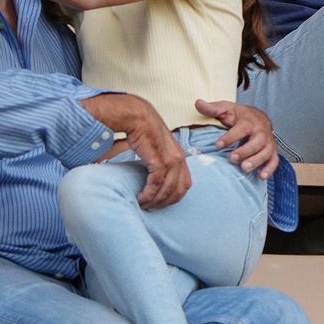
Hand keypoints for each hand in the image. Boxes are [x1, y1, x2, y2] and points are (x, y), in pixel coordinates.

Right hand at [80, 93, 189, 207]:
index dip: (174, 198)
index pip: (186, 185)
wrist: (138, 116)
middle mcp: (179, 160)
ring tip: (143, 204)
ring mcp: (170, 160)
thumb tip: (156, 177)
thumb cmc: (145, 132)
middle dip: (164, 202)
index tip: (160, 203)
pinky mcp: (158, 159)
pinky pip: (156, 183)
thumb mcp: (159, 148)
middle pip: (178, 191)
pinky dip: (149, 193)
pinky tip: (141, 197)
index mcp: (181, 158)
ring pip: (167, 189)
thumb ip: (161, 162)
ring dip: (155, 200)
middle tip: (151, 208)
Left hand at [199, 99, 279, 180]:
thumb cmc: (240, 115)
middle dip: (246, 151)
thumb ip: (213, 108)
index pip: (241, 129)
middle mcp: (261, 132)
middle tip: (232, 158)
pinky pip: (274, 160)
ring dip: (257, 161)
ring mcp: (268, 142)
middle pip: (257, 141)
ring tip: (244, 168)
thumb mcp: (226, 108)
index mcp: (249, 121)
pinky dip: (270, 169)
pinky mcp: (272, 151)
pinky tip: (261, 176)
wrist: (259, 117)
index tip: (217, 145)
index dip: (230, 137)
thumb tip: (198, 103)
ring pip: (266, 152)